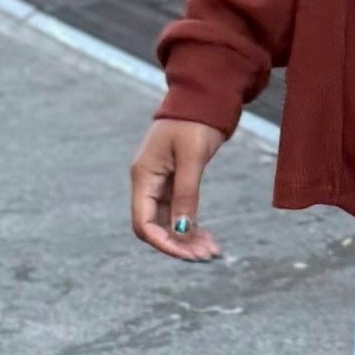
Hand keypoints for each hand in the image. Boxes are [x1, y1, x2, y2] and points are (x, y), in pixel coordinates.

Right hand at [130, 117, 226, 260]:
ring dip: (188, 239)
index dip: (163, 243)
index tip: (188, 254)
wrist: (203, 98)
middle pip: (156, 226)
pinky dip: (192, 226)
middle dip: (179, 245)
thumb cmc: (195, 122)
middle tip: (207, 256)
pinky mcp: (174, 181)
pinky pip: (179, 212)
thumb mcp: (192, 157)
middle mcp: (147, 183)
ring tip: (212, 251)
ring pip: (169, 222)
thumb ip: (187, 193)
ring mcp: (160, 183)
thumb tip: (183, 230)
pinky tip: (208, 238)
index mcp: (144, 176)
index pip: (143, 222)